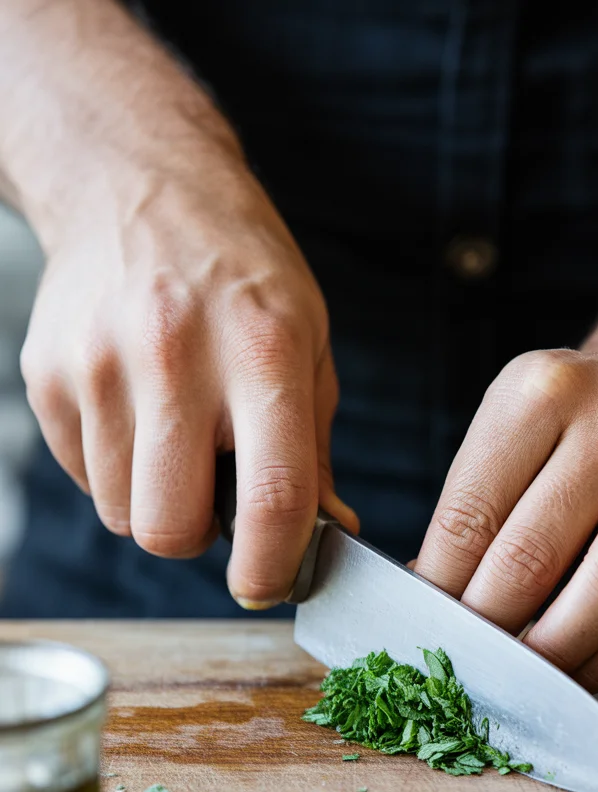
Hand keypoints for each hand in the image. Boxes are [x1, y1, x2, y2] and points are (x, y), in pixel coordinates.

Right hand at [20, 148, 356, 607]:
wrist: (138, 183)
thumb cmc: (241, 271)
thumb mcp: (308, 341)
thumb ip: (315, 447)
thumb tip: (330, 533)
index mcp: (262, 351)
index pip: (271, 495)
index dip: (271, 565)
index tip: (267, 584)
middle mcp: (175, 356)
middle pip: (169, 527)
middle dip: (196, 540)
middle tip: (214, 503)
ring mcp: (100, 364)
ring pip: (121, 512)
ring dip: (154, 500)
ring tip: (176, 437)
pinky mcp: (48, 373)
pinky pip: (84, 477)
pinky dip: (116, 470)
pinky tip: (138, 413)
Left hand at [413, 350, 597, 689]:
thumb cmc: (564, 434)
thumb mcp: (505, 439)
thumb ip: (470, 515)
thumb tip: (434, 604)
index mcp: (543, 392)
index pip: (471, 515)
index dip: (441, 589)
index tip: (430, 631)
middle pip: (535, 554)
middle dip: (494, 625)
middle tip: (471, 664)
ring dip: (557, 649)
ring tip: (524, 676)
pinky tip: (580, 671)